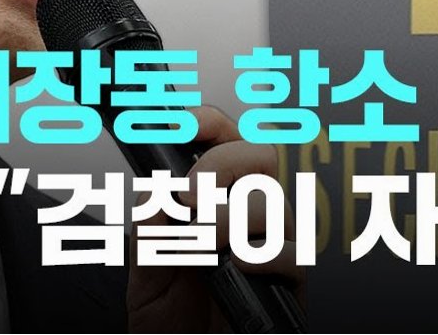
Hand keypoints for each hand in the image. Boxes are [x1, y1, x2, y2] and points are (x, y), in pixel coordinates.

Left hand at [126, 106, 305, 331]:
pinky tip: (234, 266)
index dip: (209, 123)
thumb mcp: (145, 267)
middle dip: (220, 165)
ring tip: (199, 246)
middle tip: (188, 198)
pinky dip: (261, 254)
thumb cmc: (172, 322)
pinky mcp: (291, 283)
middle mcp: (251, 218)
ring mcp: (275, 247)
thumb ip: (150, 223)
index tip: (183, 126)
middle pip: (261, 155)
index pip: (227, 141)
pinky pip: (293, 254)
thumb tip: (158, 187)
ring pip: (271, 201)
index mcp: (217, 202)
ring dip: (226, 217)